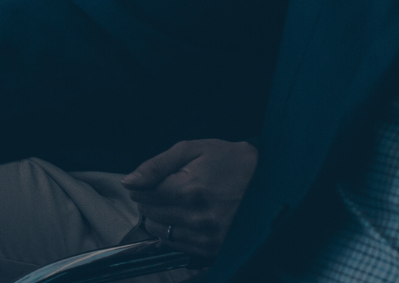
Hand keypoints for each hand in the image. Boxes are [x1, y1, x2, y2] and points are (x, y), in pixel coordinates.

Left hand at [121, 139, 257, 256]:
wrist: (269, 180)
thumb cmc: (230, 161)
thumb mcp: (192, 150)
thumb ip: (156, 166)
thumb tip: (129, 181)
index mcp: (190, 189)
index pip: (144, 195)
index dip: (142, 187)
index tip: (150, 182)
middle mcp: (197, 217)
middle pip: (150, 215)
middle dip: (150, 201)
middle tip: (166, 190)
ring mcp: (206, 236)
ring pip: (161, 233)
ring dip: (160, 218)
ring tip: (178, 203)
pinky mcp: (213, 248)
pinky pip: (178, 245)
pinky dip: (175, 232)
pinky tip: (186, 217)